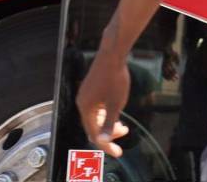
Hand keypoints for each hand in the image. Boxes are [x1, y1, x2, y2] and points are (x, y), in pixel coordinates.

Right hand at [76, 42, 131, 157]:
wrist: (112, 54)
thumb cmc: (115, 78)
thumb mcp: (116, 104)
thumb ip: (110, 124)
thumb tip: (104, 141)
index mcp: (86, 108)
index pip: (94, 134)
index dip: (107, 145)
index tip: (118, 152)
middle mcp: (82, 102)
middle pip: (93, 126)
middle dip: (109, 133)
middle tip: (125, 133)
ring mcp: (85, 94)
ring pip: (95, 116)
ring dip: (108, 123)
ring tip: (123, 126)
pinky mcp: (90, 88)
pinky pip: (96, 107)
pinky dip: (105, 113)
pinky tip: (116, 111)